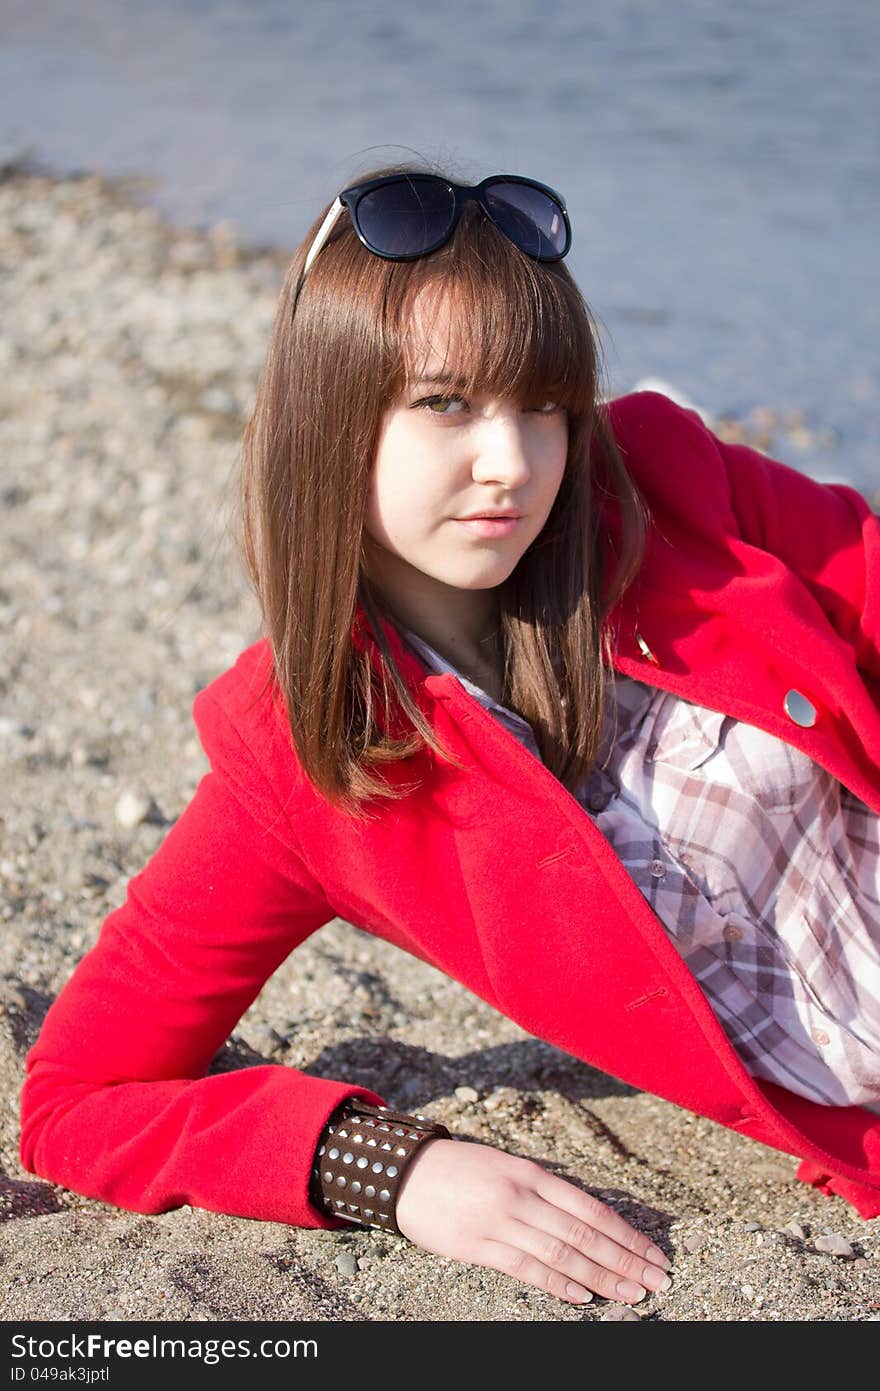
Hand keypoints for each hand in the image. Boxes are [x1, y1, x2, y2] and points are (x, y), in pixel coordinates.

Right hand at [395, 1138, 671, 1305]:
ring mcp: (500, 1221)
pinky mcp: (478, 1246)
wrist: (406, 1172)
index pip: (592, 1209)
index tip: (653, 1254)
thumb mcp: (507, 1168)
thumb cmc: (461, 1170)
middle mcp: (522, 1196)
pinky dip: (557, 1284)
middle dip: (626, 1260)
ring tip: (632, 1294)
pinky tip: (581, 1297)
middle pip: (585, 1234)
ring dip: (601, 1278)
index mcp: (532, 1174)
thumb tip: (585, 1222)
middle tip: (658, 1280)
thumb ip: (542, 1192)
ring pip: (562, 1253)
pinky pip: (525, 1268)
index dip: (627, 1235)